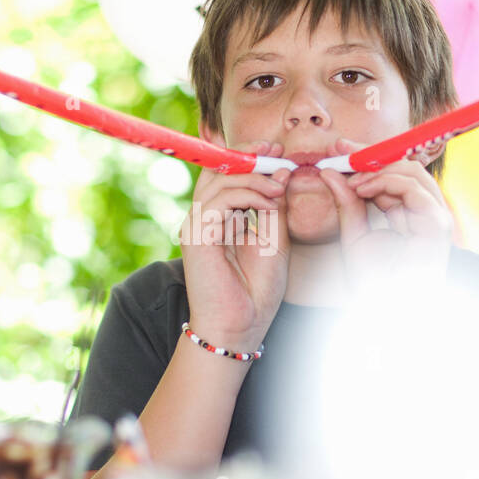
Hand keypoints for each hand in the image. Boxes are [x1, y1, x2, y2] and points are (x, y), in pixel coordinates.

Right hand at [179, 141, 290, 352]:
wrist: (240, 328)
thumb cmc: (256, 291)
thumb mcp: (274, 240)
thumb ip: (274, 206)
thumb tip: (282, 171)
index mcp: (218, 219)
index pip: (225, 175)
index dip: (248, 157)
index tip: (276, 150)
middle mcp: (203, 219)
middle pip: (216, 170)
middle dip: (247, 156)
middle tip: (277, 152)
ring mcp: (196, 227)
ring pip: (219, 181)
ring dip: (253, 177)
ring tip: (279, 186)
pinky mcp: (196, 237)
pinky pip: (219, 201)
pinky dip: (246, 195)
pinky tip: (268, 202)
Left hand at [318, 137, 453, 293]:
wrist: (388, 311)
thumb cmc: (374, 281)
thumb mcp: (353, 233)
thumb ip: (346, 202)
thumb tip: (330, 171)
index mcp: (409, 212)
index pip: (392, 173)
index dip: (366, 157)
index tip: (336, 148)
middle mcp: (426, 211)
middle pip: (404, 166)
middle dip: (370, 154)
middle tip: (339, 151)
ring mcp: (435, 216)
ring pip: (411, 171)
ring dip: (377, 168)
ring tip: (351, 177)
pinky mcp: (437, 224)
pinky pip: (413, 188)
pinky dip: (386, 182)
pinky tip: (362, 189)